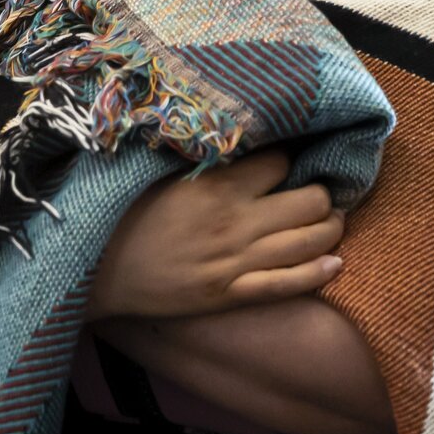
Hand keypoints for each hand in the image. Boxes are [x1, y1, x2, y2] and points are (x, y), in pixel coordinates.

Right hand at [88, 148, 344, 320]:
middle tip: (318, 191)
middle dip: (321, 193)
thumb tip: (237, 140)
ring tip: (329, 220)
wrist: (98, 271)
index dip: (289, 159)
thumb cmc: (124, 214)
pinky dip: (318, 273)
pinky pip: (289, 285)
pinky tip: (334, 263)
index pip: (281, 161)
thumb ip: (204, 160)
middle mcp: (237, 222)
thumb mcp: (161, 174)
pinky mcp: (232, 294)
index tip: (286, 161)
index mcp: (217, 185)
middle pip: (310, 200)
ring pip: (311, 241)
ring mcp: (238, 261)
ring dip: (329, 228)